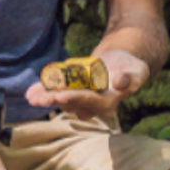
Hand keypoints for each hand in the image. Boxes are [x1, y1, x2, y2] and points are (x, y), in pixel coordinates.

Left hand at [24, 48, 148, 122]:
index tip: (61, 96)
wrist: (122, 63)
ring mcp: (80, 100)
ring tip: (31, 96)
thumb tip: (121, 82)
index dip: (76, 98)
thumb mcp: (138, 71)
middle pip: (71, 103)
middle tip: (39, 100)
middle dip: (55, 100)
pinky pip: (56, 91)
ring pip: (60, 98)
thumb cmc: (132, 68)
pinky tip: (30, 92)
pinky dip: (43, 90)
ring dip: (45, 97)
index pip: (90, 102)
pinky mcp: (72, 92)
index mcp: (108, 104)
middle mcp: (92, 106)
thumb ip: (132, 78)